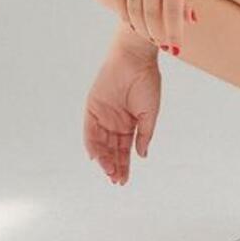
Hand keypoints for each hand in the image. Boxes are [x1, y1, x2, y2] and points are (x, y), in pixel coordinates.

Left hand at [83, 41, 161, 184]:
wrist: (135, 60)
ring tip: (110, 172)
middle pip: (112, 149)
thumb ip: (145, 134)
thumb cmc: (146, 81)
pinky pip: (90, 130)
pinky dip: (91, 144)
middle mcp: (115, 121)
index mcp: (130, 122)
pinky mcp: (93, 107)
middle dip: (114, 165)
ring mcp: (103, 115)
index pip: (125, 148)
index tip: (124, 180)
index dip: (124, 164)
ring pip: (101, 143)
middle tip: (116, 180)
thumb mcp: (150, 113)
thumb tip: (142, 155)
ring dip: (104, 158)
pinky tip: (96, 157)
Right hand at [111, 0, 195, 50]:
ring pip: (133, 10)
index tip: (177, 48)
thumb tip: (190, 21)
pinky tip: (133, 21)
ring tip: (151, 36)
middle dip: (158, 35)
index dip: (175, 34)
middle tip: (164, 45)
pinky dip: (125, 14)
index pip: (173, 13)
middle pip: (151, 16)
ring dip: (142, 28)